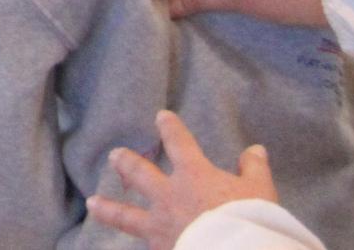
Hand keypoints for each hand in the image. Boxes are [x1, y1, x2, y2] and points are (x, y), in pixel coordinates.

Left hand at [87, 111, 278, 249]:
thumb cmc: (250, 220)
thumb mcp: (260, 191)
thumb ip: (255, 169)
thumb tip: (256, 149)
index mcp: (194, 176)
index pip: (179, 144)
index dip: (170, 129)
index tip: (161, 116)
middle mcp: (170, 197)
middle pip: (140, 174)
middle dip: (127, 162)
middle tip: (114, 155)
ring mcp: (161, 227)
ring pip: (127, 215)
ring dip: (109, 208)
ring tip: (92, 202)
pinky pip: (142, 245)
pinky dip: (133, 244)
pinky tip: (126, 246)